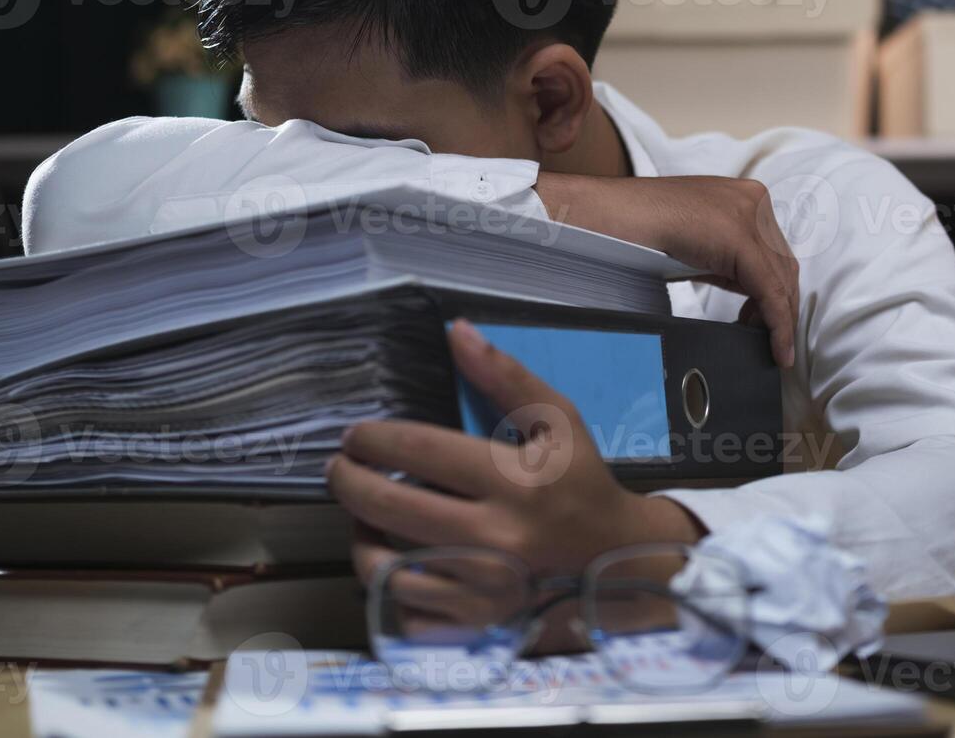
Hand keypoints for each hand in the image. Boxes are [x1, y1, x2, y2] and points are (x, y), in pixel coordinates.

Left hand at [326, 320, 703, 603]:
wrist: (614, 560)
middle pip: (389, 508)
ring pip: (385, 567)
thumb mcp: (559, 420)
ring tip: (361, 516)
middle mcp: (493, 539)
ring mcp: (481, 589)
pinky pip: (405, 611)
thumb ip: (506, 376)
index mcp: (513, 482)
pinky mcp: (475, 624)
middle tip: (340, 467)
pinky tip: (392, 560)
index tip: (356, 434)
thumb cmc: (581, 483)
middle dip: (348, 482)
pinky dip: (387, 587)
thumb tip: (455, 330)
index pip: (420, 452)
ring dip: (360, 536)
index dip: (375, 438)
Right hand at [536, 174, 798, 366]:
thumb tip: (748, 296)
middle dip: (780, 306)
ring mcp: (747, 215)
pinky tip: (776, 349)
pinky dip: (777, 323)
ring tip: (767, 346)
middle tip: (764, 337)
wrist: (605, 216)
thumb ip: (725, 259)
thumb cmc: (636, 231)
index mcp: (742, 196)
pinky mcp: (738, 238)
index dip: (777, 292)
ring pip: (781, 279)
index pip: (774, 252)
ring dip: (779, 318)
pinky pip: (769, 290)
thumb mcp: (695, 244)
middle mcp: (752, 199)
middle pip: (783, 264)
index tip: (765, 322)